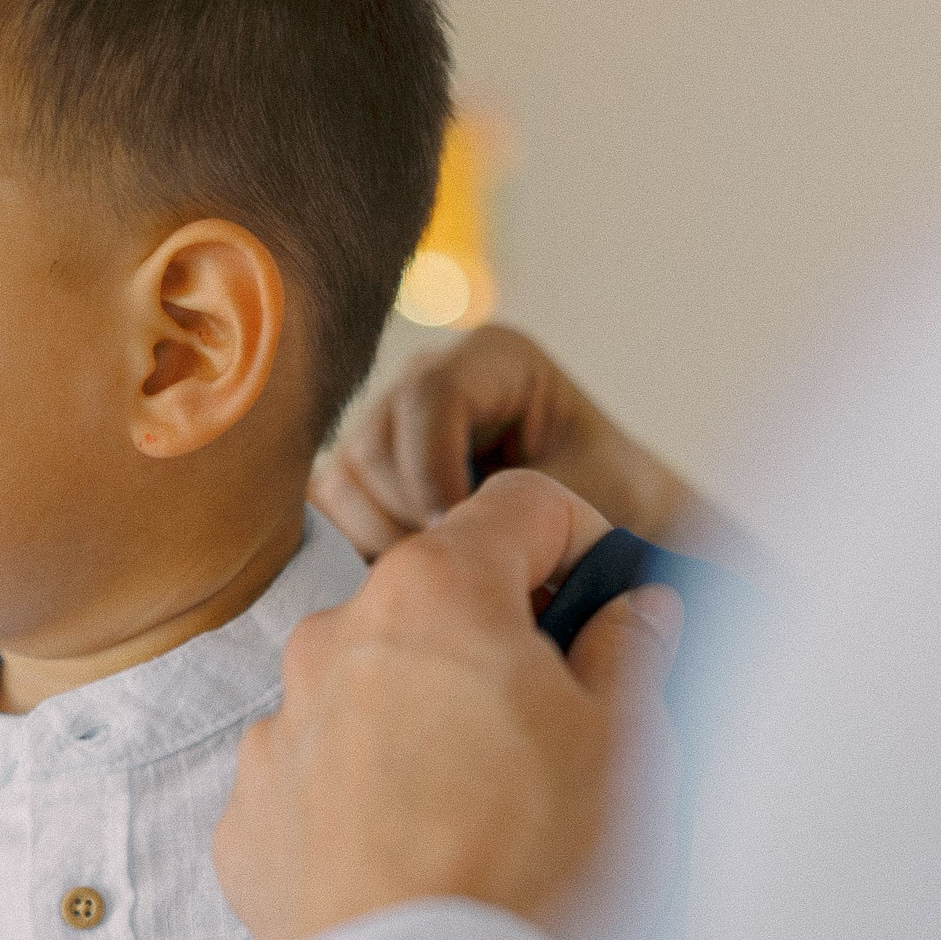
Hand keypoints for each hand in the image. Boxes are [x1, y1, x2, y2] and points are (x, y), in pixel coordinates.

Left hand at [215, 469, 683, 939]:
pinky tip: (418, 861)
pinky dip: (365, 800)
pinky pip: (318, 780)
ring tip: (485, 812)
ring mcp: (276, 733)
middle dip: (497, 641)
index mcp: (435, 591)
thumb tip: (636, 611)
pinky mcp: (247, 822)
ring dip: (425, 720)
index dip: (581, 540)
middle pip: (434, 600)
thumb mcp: (631, 748)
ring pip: (369, 689)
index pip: (519, 504)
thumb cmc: (543, 871)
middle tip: (559, 723)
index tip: (610, 602)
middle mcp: (334, 640)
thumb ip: (633, 652)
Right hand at [313, 323, 753, 569]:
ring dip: (381, 541)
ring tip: (443, 578)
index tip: (461, 536)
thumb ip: (518, 507)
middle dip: (406, 517)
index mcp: (493, 360)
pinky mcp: (363, 478)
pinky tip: (415, 579)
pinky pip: (329, 515)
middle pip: (371, 441)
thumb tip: (441, 535)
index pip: (428, 395)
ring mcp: (388, 427)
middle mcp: (428, 380)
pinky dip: (362, 553)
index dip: (432, 471)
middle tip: (457, 572)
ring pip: (341, 482)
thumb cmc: (612, 508)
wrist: (609, 533)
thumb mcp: (582, 499)